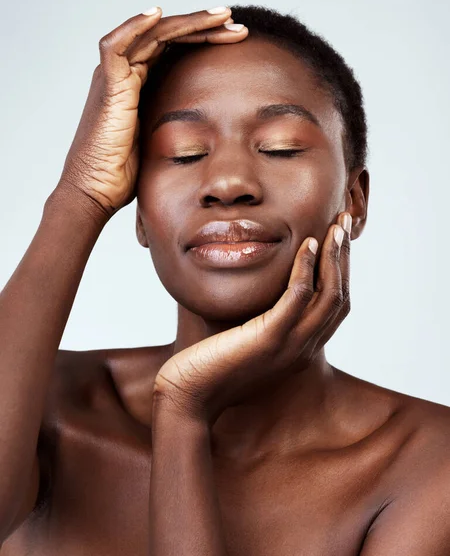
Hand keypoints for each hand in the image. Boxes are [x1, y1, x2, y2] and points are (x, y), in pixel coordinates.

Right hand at [55, 6, 247, 218]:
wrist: (97, 190)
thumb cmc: (125, 174)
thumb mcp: (161, 142)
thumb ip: (176, 126)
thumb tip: (210, 131)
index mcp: (140, 85)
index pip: (174, 50)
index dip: (204, 40)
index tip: (235, 40)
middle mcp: (126, 74)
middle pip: (168, 37)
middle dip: (205, 27)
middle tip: (237, 24)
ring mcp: (115, 77)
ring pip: (152, 34)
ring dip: (189, 22)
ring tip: (224, 17)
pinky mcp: (107, 86)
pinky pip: (116, 46)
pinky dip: (134, 26)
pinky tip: (157, 14)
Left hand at [154, 212, 351, 425]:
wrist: (189, 397)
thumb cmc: (213, 367)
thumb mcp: (249, 340)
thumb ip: (265, 320)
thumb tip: (266, 293)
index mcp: (301, 348)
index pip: (336, 305)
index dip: (342, 270)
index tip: (338, 238)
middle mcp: (304, 348)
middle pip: (340, 296)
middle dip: (345, 255)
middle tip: (345, 221)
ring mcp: (289, 345)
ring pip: (328, 294)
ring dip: (334, 256)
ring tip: (336, 225)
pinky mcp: (268, 339)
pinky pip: (297, 298)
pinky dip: (306, 268)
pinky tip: (306, 244)